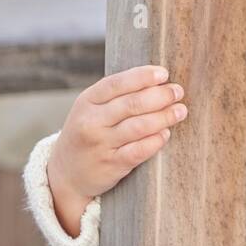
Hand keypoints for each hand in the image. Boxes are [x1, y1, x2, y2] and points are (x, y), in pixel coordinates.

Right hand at [45, 64, 187, 235]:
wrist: (66, 172)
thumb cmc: (88, 132)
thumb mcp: (91, 109)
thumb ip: (117, 95)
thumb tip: (158, 80)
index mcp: (87, 101)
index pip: (117, 83)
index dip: (142, 76)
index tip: (164, 73)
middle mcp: (91, 121)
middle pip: (132, 104)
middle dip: (160, 95)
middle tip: (178, 92)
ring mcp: (100, 144)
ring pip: (139, 127)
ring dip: (164, 117)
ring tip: (180, 111)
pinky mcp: (110, 165)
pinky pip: (138, 151)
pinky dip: (155, 141)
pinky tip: (166, 134)